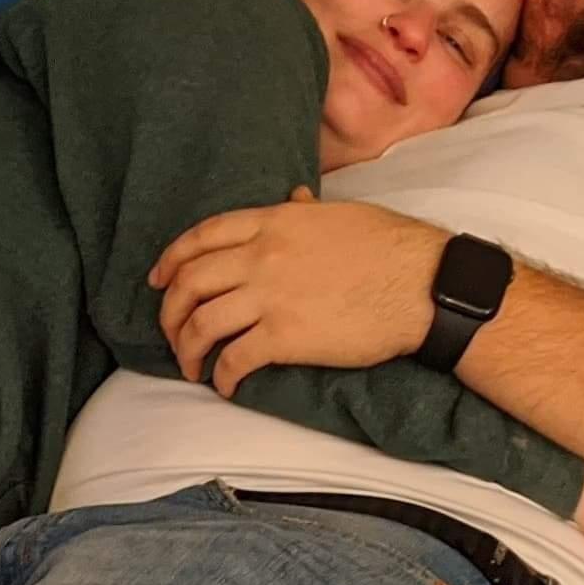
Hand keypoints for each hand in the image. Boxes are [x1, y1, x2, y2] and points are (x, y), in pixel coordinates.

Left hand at [151, 196, 442, 391]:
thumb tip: (294, 199)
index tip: (159, 281)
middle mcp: (262, 255)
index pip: (202, 237)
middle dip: (170, 312)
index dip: (171, 260)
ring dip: (187, 349)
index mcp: (273, 221)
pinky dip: (221, 376)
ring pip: (201, 323)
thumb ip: (305, 211)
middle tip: (172, 333)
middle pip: (189, 282)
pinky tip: (225, 385)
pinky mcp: (285, 337)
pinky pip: (234, 359)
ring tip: (192, 366)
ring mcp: (270, 296)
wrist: (424, 285)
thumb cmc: (391, 247)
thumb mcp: (341, 214)